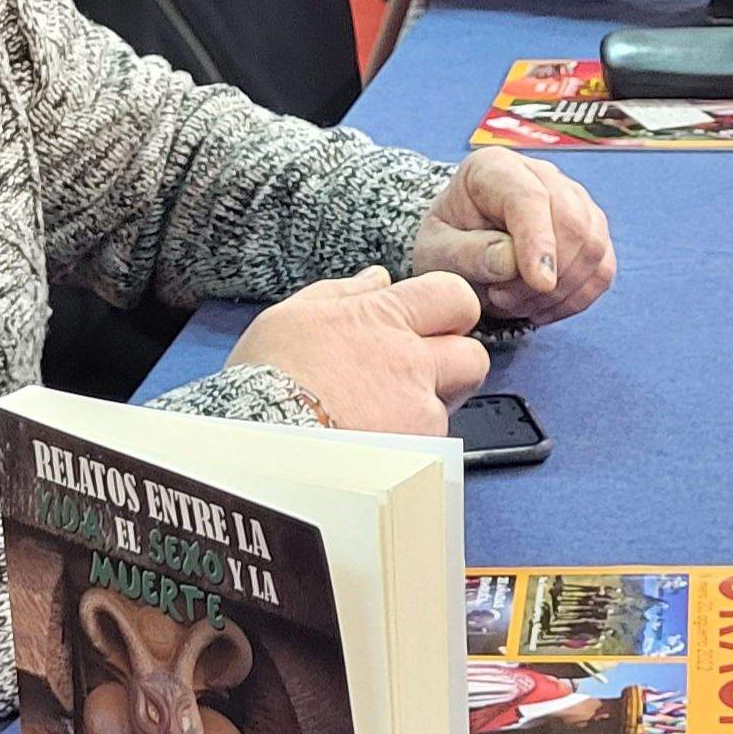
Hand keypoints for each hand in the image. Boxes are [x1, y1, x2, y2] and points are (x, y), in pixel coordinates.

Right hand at [226, 268, 490, 435]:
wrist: (258, 444)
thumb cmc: (264, 380)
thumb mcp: (291, 317)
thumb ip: (342, 293)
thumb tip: (377, 277)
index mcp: (383, 318)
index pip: (454, 296)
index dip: (449, 311)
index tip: (432, 325)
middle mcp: (412, 362)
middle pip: (473, 356)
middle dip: (453, 366)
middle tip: (419, 377)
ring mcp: (418, 412)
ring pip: (450, 408)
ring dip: (426, 412)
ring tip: (381, 421)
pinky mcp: (417, 456)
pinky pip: (431, 450)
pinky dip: (410, 450)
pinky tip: (374, 451)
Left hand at [413, 147, 614, 325]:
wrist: (459, 252)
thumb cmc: (445, 247)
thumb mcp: (436, 253)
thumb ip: (468, 254)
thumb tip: (513, 262)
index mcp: (494, 167)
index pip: (529, 197)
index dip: (539, 241)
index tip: (540, 283)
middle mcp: (541, 175)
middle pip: (573, 220)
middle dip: (548, 274)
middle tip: (502, 299)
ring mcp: (573, 201)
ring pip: (593, 246)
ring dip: (560, 291)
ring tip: (514, 304)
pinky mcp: (591, 232)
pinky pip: (602, 269)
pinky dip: (576, 298)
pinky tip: (540, 307)